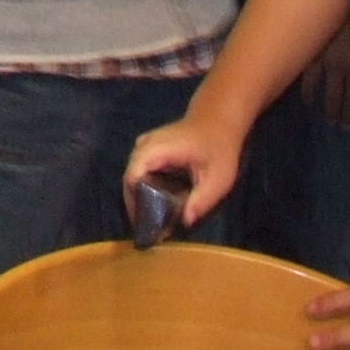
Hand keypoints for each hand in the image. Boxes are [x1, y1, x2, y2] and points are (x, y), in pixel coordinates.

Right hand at [124, 113, 243, 227]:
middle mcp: (144, 146)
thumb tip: (185, 222)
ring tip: (152, 218)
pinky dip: (145, 188)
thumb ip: (201, 200)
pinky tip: (157, 202)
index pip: (133, 177)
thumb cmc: (219, 148)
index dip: (135, 202)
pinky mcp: (148, 150)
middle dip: (137, 204)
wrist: (218, 120)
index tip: (145, 224)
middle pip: (130, 179)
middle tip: (149, 228)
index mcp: (157, 150)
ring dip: (140, 197)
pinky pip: (139, 172)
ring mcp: (144, 146)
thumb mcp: (218, 178)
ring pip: (133, 176)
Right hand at [298, 21, 349, 128]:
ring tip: (331, 121)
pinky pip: (310, 77)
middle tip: (346, 128)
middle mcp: (348, 68)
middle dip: (349, 115)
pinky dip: (309, 91)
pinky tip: (308, 101)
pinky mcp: (312, 55)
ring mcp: (328, 62)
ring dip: (331, 109)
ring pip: (330, 92)